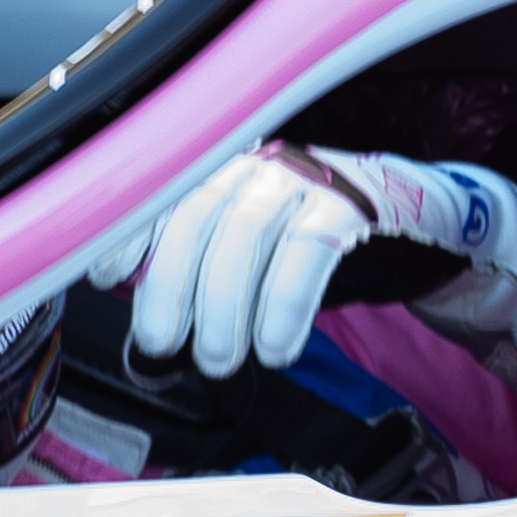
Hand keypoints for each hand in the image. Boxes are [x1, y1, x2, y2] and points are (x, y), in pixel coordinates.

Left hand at [83, 146, 516, 376]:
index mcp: (217, 163)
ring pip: (248, 234)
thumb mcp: (247, 231)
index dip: (127, 231)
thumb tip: (135, 298)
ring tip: (221, 360)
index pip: (158, 189)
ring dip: (226, 308)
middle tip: (165, 348)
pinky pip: (309, 251)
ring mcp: (303, 173)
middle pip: (197, 214)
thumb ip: (197, 251)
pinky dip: (285, 307)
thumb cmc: (310, 227)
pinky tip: (277, 349)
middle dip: (173, 288)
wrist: (410, 203)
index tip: (105, 279)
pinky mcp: (350, 200)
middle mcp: (253, 157)